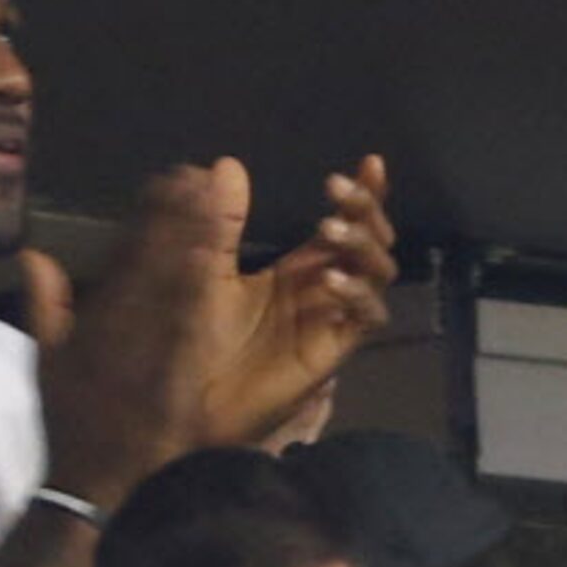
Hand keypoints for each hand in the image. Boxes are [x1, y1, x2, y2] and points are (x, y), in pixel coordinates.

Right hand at [24, 161, 247, 508]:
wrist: (90, 484)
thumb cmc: (70, 427)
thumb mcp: (47, 362)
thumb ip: (45, 305)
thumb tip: (33, 255)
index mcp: (94, 321)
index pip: (126, 256)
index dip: (150, 215)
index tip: (170, 179)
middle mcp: (117, 328)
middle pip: (150, 259)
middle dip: (174, 215)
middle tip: (198, 174)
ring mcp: (143, 351)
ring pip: (168, 284)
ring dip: (188, 239)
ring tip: (210, 199)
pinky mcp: (168, 377)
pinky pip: (184, 327)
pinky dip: (194, 293)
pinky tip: (211, 262)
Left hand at [195, 156, 395, 445]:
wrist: (189, 404)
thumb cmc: (196, 342)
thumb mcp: (206, 272)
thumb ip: (219, 224)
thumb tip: (227, 164)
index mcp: (298, 270)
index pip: (344, 225)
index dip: (363, 196)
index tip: (370, 162)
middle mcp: (323, 289)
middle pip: (370, 242)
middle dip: (365, 211)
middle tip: (338, 192)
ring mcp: (331, 319)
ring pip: (377, 273)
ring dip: (363, 246)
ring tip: (330, 231)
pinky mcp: (332, 350)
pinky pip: (366, 317)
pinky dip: (358, 295)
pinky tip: (331, 282)